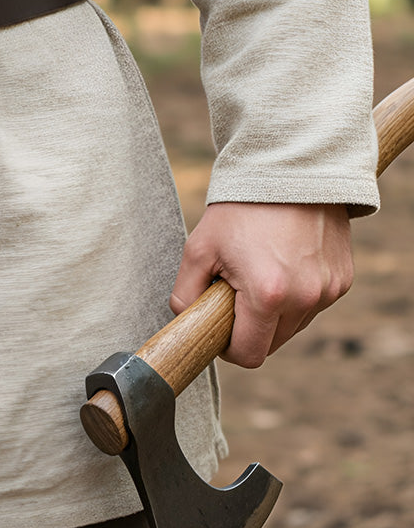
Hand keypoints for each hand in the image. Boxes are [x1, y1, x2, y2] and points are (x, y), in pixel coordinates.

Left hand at [170, 203, 352, 367]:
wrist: (288, 172)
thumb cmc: (239, 210)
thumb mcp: (198, 249)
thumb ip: (185, 294)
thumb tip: (186, 321)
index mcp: (267, 295)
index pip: (248, 355)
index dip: (228, 348)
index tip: (219, 328)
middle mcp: (305, 298)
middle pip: (272, 344)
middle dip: (250, 328)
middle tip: (234, 292)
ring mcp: (328, 290)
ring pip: (293, 326)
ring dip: (274, 313)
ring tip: (259, 272)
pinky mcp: (343, 280)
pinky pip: (313, 305)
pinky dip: (296, 296)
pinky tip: (282, 263)